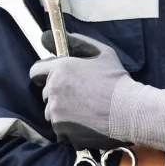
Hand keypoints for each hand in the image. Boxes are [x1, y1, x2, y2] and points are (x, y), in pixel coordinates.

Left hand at [29, 31, 164, 154]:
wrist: (129, 111)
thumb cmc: (117, 80)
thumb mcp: (101, 53)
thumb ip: (77, 42)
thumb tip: (51, 36)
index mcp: (60, 68)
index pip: (35, 71)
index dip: (43, 74)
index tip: (54, 79)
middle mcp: (53, 89)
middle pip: (45, 93)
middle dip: (57, 94)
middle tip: (79, 97)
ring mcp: (56, 111)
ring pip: (51, 111)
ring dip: (61, 112)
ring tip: (83, 111)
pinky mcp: (61, 129)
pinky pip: (58, 128)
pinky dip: (68, 127)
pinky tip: (85, 123)